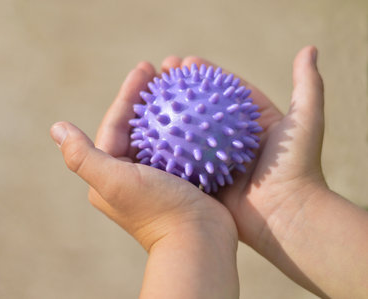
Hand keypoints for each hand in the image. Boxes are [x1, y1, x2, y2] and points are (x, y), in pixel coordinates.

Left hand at [50, 62, 238, 297]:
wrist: (198, 244)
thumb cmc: (158, 210)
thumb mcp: (114, 181)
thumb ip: (82, 156)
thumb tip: (56, 128)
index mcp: (109, 173)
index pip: (117, 123)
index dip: (129, 94)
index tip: (145, 67)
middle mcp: (129, 174)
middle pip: (138, 124)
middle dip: (148, 95)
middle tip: (163, 68)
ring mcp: (155, 177)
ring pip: (160, 132)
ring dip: (168, 107)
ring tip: (181, 83)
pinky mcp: (179, 179)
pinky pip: (179, 144)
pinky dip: (186, 126)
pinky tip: (199, 110)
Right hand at [162, 47, 367, 297]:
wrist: (287, 216)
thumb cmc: (297, 167)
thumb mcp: (306, 120)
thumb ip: (308, 85)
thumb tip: (310, 50)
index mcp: (251, 123)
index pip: (223, 90)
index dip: (203, 74)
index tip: (183, 62)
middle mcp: (231, 139)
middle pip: (201, 108)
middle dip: (179, 90)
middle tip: (160, 75)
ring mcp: (216, 160)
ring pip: (188, 133)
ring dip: (168, 117)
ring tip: (148, 100)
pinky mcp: (205, 180)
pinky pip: (183, 160)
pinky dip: (167, 148)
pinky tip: (147, 135)